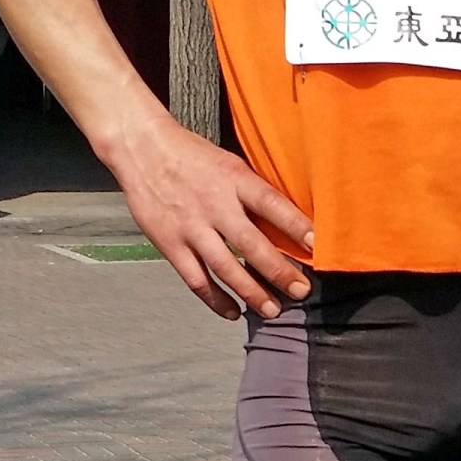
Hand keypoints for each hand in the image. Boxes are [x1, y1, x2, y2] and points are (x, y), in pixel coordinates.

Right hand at [110, 114, 313, 320]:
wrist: (141, 148)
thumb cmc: (191, 155)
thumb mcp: (229, 163)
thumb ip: (252, 191)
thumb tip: (286, 222)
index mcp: (234, 179)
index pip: (272, 204)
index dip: (296, 226)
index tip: (318, 246)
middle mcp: (214, 205)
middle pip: (252, 245)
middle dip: (280, 271)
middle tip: (301, 291)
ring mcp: (191, 227)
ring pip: (226, 268)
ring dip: (252, 293)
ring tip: (273, 310)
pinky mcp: (170, 244)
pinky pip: (197, 279)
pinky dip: (216, 300)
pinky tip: (233, 312)